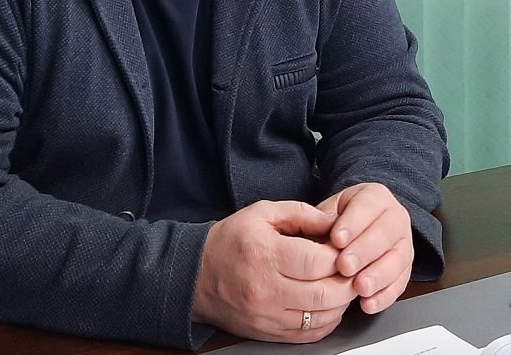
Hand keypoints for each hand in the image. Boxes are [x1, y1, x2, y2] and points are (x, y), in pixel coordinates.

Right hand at [191, 200, 356, 342]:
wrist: (196, 274)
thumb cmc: (230, 241)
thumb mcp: (261, 213)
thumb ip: (300, 213)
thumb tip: (334, 221)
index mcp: (265, 254)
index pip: (317, 262)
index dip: (339, 256)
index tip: (344, 248)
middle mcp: (267, 290)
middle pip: (325, 294)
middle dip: (347, 281)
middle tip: (352, 268)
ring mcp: (269, 316)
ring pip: (322, 318)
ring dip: (341, 303)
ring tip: (342, 284)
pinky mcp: (270, 334)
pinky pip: (311, 335)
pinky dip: (328, 321)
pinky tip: (328, 304)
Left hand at [318, 183, 413, 313]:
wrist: (356, 227)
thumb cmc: (340, 218)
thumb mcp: (330, 209)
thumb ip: (324, 218)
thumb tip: (318, 229)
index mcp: (375, 196)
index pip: (367, 206)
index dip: (352, 224)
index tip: (337, 239)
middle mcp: (395, 217)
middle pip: (384, 234)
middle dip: (363, 252)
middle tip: (345, 266)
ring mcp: (404, 243)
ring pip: (397, 260)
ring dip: (377, 276)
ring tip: (359, 287)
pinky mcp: (406, 268)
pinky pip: (400, 283)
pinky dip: (384, 296)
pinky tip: (369, 303)